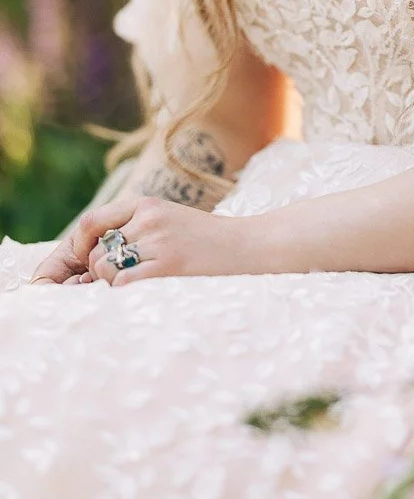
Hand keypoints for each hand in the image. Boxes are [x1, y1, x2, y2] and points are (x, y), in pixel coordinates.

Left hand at [33, 197, 258, 287]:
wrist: (248, 247)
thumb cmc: (207, 241)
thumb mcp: (170, 221)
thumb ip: (136, 228)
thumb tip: (94, 255)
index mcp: (148, 205)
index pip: (93, 221)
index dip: (80, 245)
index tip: (85, 262)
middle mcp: (150, 219)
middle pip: (97, 251)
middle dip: (102, 272)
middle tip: (123, 282)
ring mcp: (159, 241)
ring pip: (106, 269)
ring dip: (115, 284)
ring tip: (142, 286)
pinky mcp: (168, 265)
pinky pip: (123, 283)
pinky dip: (126, 293)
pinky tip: (147, 292)